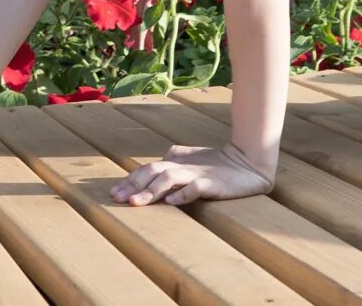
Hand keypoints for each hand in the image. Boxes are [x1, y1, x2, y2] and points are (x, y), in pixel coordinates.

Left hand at [109, 142, 273, 207]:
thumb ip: (174, 159)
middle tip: (116, 198)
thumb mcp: (192, 160)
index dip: (130, 180)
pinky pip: (195, 188)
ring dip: (151, 190)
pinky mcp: (213, 183)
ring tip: (136, 203)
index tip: (113, 193)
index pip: (147, 169)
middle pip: (152, 172)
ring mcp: (197, 173)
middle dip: (133, 185)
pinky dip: (182, 194)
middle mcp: (183, 165)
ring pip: (169, 179)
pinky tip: (171, 202)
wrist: (248, 162)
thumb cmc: (218, 163)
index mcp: (175, 161)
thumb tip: (159, 160)